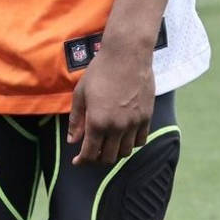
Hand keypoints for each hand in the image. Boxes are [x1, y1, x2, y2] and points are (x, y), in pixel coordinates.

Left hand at [66, 45, 154, 166]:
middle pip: (109, 157)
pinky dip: (130, 144)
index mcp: (97, 122)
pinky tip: (122, 138)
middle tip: (91, 155)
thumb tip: (72, 141)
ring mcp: (134, 123)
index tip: (77, 162)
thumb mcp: (80, 95)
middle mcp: (117, 127)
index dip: (83, 161)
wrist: (127, 57)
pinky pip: (140, 141)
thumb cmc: (99, 72)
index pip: (90, 153)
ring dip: (115, 153)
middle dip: (97, 160)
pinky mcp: (147, 118)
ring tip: (106, 146)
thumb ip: (76, 120)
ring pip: (126, 152)